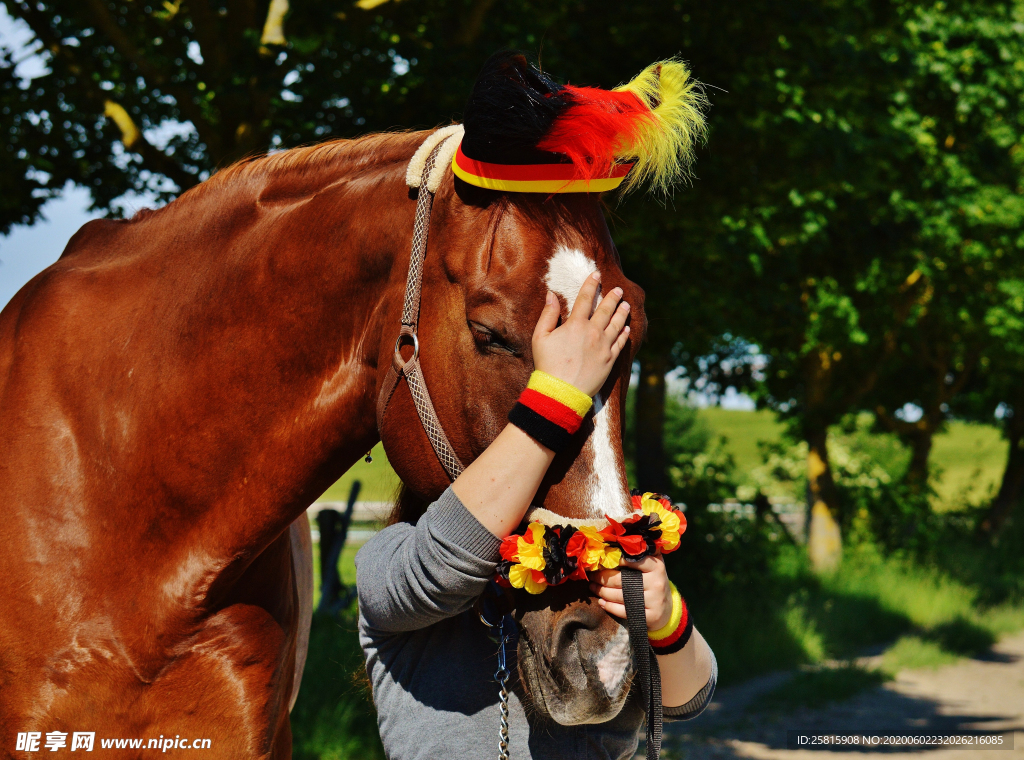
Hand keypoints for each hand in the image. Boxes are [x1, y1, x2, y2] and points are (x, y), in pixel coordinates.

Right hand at [532, 271, 630, 396]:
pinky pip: (620, 343)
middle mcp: (593, 332)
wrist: (561, 392)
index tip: (596, 274)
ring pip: (617, 324)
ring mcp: (603, 346)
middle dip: (612, 297)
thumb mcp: (540, 337)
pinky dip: (624, 334)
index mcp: (575, 324)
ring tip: (626, 305)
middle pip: (605, 309)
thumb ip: (548, 314)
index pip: (585, 298)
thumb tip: (551, 295)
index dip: (591, 284)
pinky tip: (626, 328)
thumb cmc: (547, 365)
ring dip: (621, 313)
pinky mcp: (609, 360)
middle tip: (618, 290)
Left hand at [589, 554, 672, 630]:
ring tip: (592, 587)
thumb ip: (639, 554)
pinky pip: (623, 611)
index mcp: (656, 567)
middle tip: (591, 575)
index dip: (615, 560)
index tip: (601, 559)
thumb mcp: (653, 565)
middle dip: (602, 577)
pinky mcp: (649, 616)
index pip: (632, 560)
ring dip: (601, 591)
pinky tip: (601, 601)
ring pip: (619, 596)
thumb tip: (617, 542)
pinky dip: (609, 606)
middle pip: (621, 580)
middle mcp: (656, 583)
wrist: (667, 609)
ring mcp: (653, 601)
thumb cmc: (654, 581)